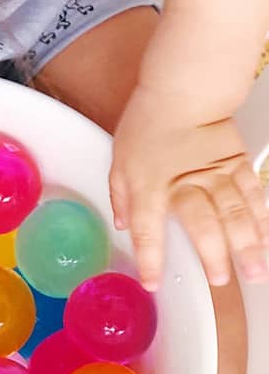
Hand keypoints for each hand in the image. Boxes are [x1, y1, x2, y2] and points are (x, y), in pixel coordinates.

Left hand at [110, 84, 268, 289]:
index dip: (150, 259)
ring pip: (235, 214)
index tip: (153, 282)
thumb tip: (122, 224)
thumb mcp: (120, 160)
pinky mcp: (237, 165)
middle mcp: (185, 184)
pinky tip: (265, 238)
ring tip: (255, 271)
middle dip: (213, 256)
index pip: (148, 230)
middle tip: (220, 280)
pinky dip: (261, 218)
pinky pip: (252, 195)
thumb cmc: (148, 123)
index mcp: (150, 186)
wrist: (183, 91)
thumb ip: (121, 196)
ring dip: (247, 246)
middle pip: (202, 225)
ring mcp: (216, 175)